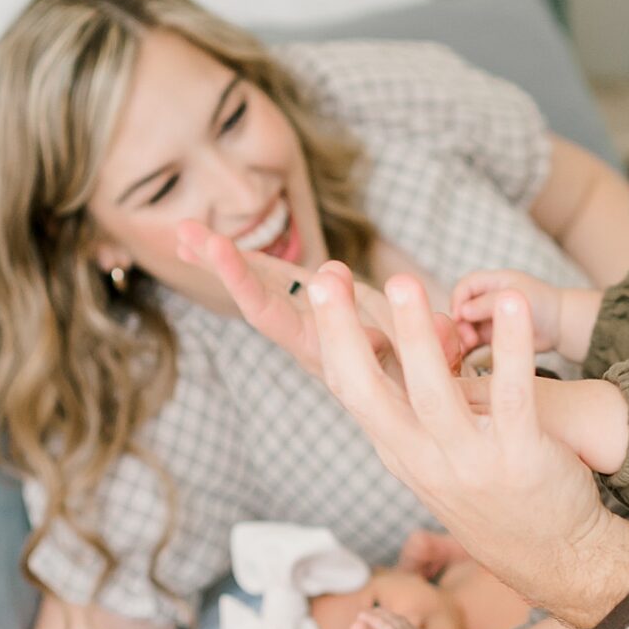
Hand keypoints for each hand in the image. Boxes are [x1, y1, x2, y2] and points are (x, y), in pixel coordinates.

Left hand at [175, 225, 448, 375]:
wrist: (405, 396)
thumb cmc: (425, 378)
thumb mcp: (434, 362)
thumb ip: (437, 348)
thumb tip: (445, 332)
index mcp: (337, 359)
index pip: (317, 334)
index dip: (310, 306)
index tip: (318, 272)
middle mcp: (308, 342)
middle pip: (265, 310)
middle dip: (235, 277)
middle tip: (205, 245)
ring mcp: (298, 319)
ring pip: (253, 291)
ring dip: (218, 263)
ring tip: (183, 233)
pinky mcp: (297, 298)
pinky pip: (256, 277)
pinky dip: (225, 260)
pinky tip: (185, 241)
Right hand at [304, 262, 628, 628]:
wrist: (553, 557)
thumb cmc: (493, 496)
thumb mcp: (435, 461)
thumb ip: (411, 411)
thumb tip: (390, 344)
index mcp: (400, 451)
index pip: (350, 390)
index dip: (330, 336)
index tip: (320, 284)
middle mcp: (424, 458)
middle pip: (369, 393)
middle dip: (342, 335)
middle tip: (324, 279)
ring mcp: (471, 461)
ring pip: (433, 394)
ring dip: (416, 337)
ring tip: (403, 282)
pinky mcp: (521, 458)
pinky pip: (512, 396)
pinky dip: (511, 348)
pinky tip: (514, 305)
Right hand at [451, 268, 567, 354]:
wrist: (561, 325)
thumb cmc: (543, 303)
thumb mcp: (517, 297)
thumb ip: (489, 304)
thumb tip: (462, 312)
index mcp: (492, 281)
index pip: (465, 286)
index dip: (458, 300)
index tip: (459, 317)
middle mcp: (486, 298)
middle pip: (461, 308)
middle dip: (460, 322)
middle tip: (468, 338)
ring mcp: (487, 317)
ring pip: (464, 326)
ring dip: (462, 336)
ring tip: (469, 347)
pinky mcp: (491, 336)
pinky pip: (473, 341)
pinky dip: (467, 348)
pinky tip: (467, 355)